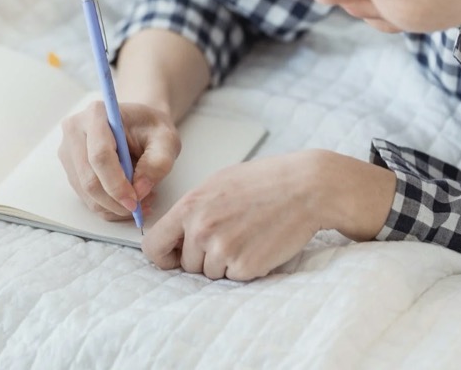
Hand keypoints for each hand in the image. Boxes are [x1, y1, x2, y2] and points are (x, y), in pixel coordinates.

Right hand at [58, 100, 180, 220]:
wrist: (138, 124)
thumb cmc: (151, 128)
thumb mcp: (166, 140)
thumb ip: (158, 163)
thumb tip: (139, 190)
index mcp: (97, 114)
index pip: (100, 156)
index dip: (116, 184)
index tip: (135, 201)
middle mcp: (75, 130)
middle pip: (88, 179)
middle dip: (115, 201)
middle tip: (140, 207)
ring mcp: (69, 151)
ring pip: (86, 193)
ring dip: (114, 206)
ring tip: (141, 201)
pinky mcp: (70, 169)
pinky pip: (86, 198)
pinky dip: (109, 207)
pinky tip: (129, 200)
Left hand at [141, 150, 331, 280]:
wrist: (306, 188)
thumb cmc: (265, 182)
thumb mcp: (218, 184)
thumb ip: (193, 210)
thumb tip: (175, 233)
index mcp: (189, 207)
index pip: (153, 245)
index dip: (164, 255)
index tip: (174, 257)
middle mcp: (201, 230)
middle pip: (187, 265)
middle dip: (204, 258)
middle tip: (231, 236)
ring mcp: (223, 250)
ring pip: (211, 274)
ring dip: (226, 263)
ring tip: (248, 236)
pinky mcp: (245, 266)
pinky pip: (235, 278)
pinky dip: (246, 268)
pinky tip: (260, 244)